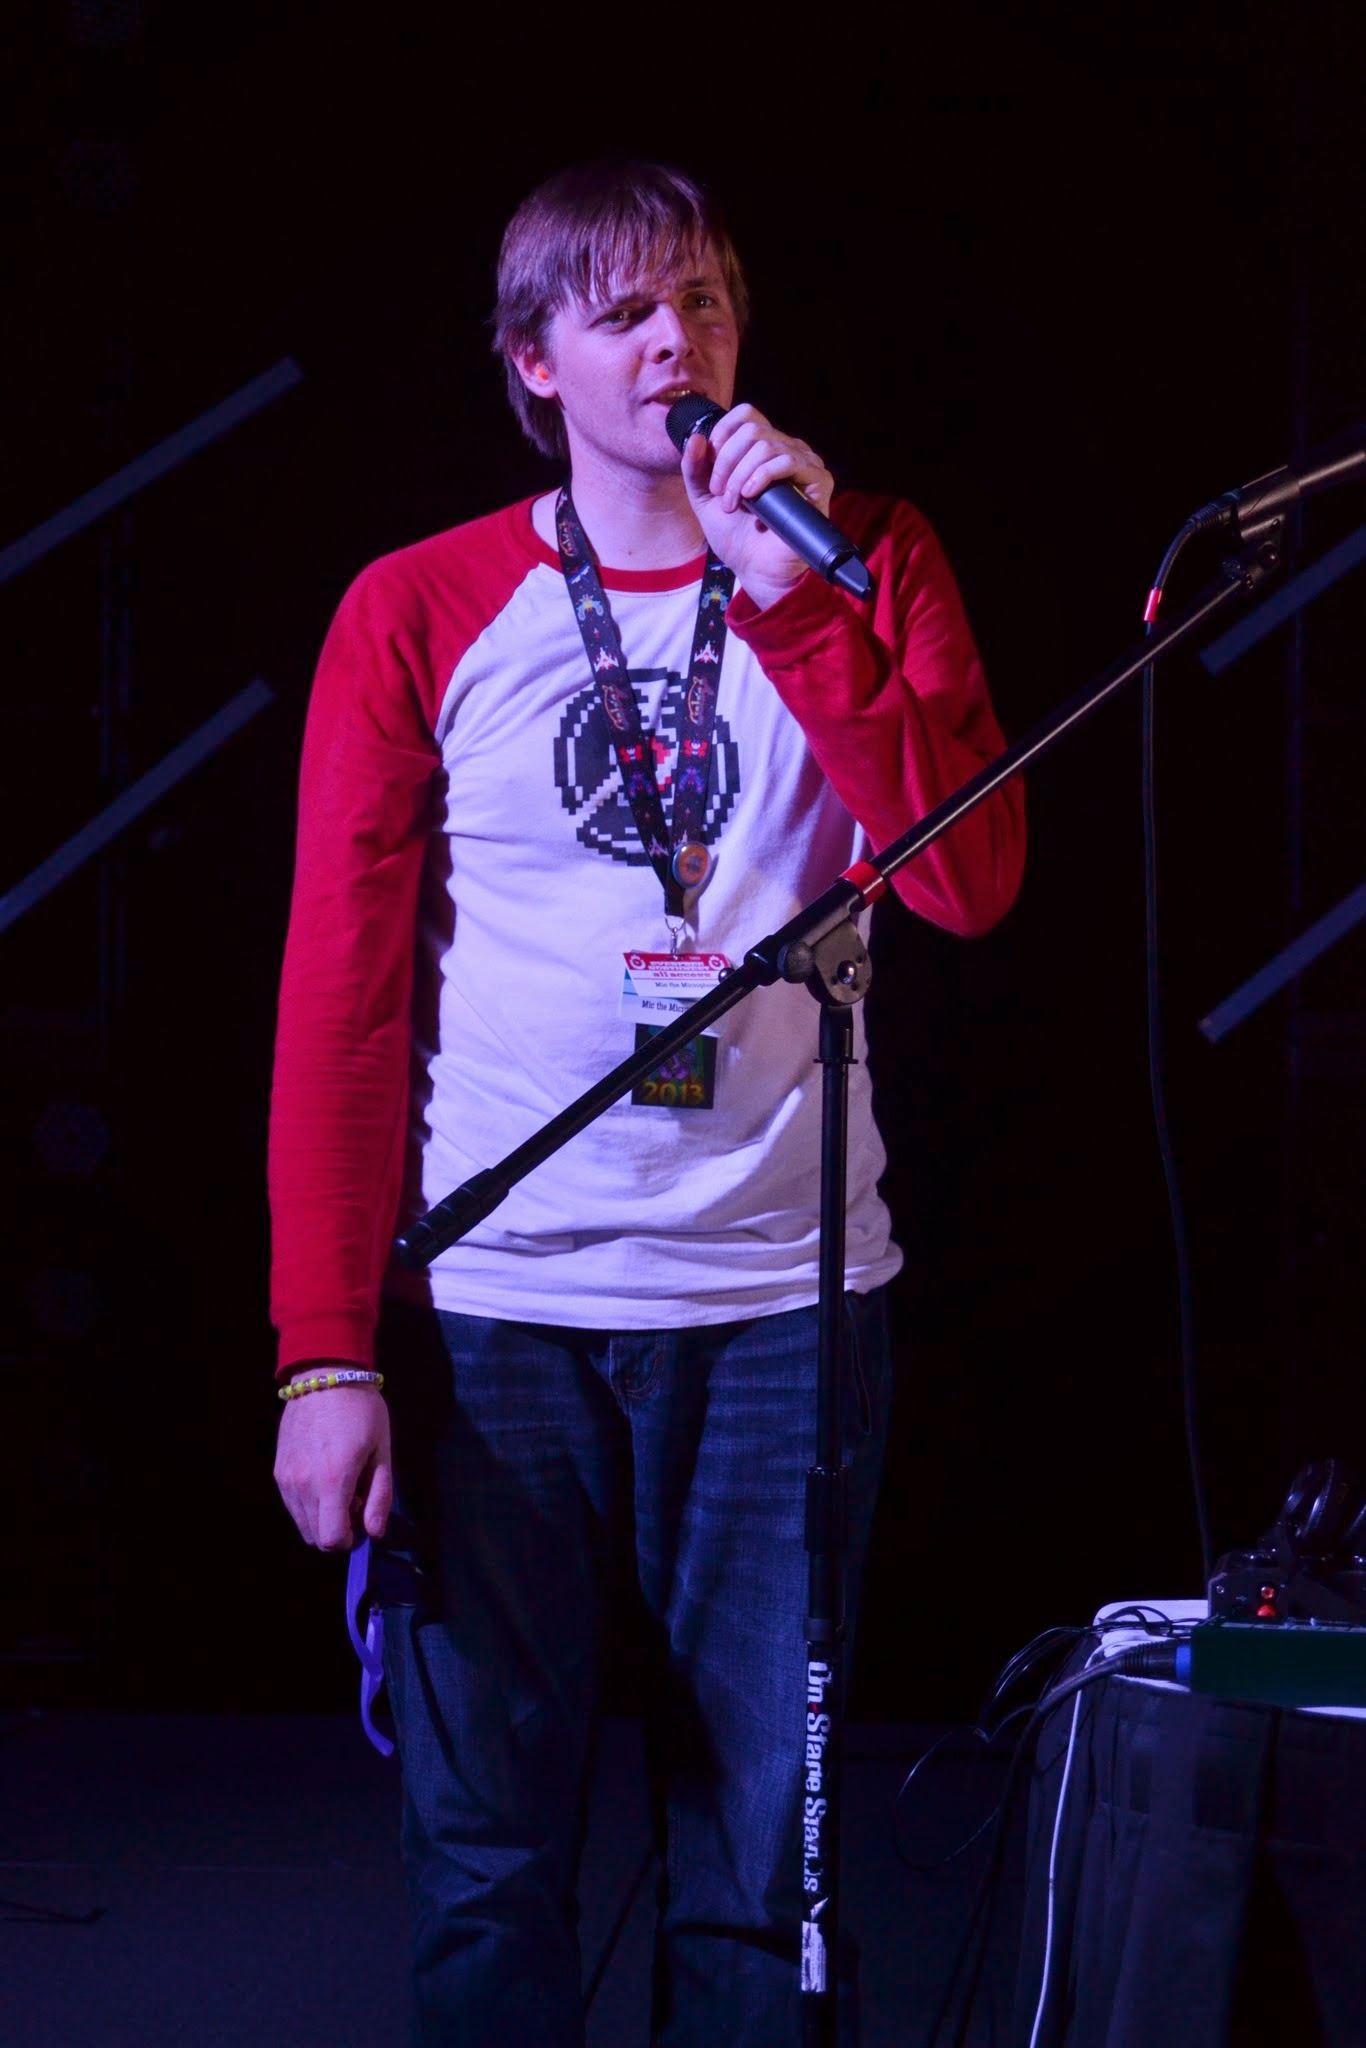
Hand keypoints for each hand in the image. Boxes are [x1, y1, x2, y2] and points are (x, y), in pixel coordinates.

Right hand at [274, 1366, 392, 1550]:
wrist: (325, 1376)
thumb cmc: (362, 1411)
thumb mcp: (382, 1452)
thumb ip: (380, 1496)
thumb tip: (375, 1533)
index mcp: (332, 1482)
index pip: (332, 1539)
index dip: (350, 1539)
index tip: (362, 1522)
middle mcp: (302, 1486)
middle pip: (315, 1537)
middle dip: (337, 1529)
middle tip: (354, 1500)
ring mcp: (285, 1479)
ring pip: (301, 1523)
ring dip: (321, 1518)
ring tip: (339, 1487)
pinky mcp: (277, 1470)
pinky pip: (292, 1504)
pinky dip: (308, 1503)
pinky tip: (322, 1477)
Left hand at [680, 403, 834, 608]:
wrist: (757, 571)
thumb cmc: (737, 538)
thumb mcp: (704, 499)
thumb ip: (694, 468)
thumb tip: (696, 437)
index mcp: (763, 449)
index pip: (746, 415)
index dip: (723, 433)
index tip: (710, 466)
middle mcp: (786, 451)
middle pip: (752, 429)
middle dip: (726, 462)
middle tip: (721, 494)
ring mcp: (804, 464)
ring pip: (766, 445)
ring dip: (740, 475)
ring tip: (733, 504)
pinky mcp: (818, 481)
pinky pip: (789, 461)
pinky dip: (762, 476)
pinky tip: (751, 497)